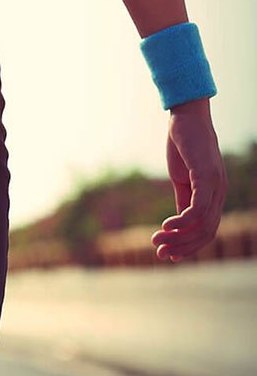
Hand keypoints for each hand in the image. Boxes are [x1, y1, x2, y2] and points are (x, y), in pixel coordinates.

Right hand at [150, 98, 226, 261]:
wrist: (187, 118)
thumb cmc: (184, 146)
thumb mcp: (182, 178)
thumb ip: (184, 199)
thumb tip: (178, 222)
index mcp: (214, 196)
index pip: (206, 230)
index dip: (188, 247)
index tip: (167, 256)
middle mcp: (219, 194)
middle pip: (206, 233)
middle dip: (182, 247)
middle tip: (158, 253)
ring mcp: (215, 186)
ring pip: (203, 225)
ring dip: (179, 238)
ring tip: (156, 241)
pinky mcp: (205, 176)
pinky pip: (198, 208)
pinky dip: (182, 221)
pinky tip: (165, 225)